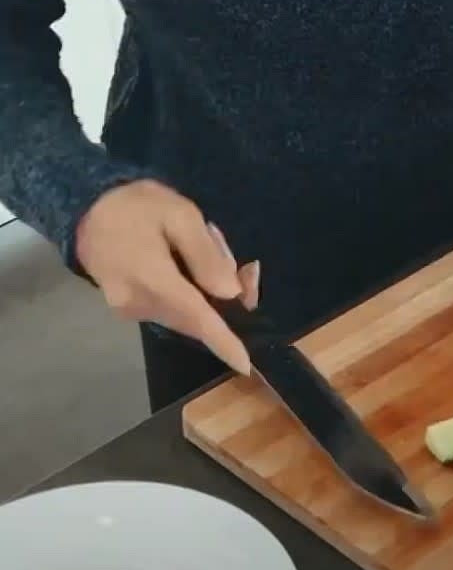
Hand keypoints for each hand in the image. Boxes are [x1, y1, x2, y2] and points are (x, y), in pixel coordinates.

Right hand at [76, 179, 260, 374]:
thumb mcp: (180, 215)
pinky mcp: (127, 308)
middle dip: (227, 305)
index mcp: (152, 280)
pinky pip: (170, 310)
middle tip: (249, 270)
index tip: (244, 364)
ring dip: (209, 298)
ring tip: (217, 255)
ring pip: (185, 316)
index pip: (197, 318)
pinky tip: (194, 268)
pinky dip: (191, 297)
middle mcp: (139, 304)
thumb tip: (230, 293)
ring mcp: (130, 310)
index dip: (223, 342)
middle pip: (196, 319)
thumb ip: (206, 255)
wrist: (85, 206)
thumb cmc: (137, 205)